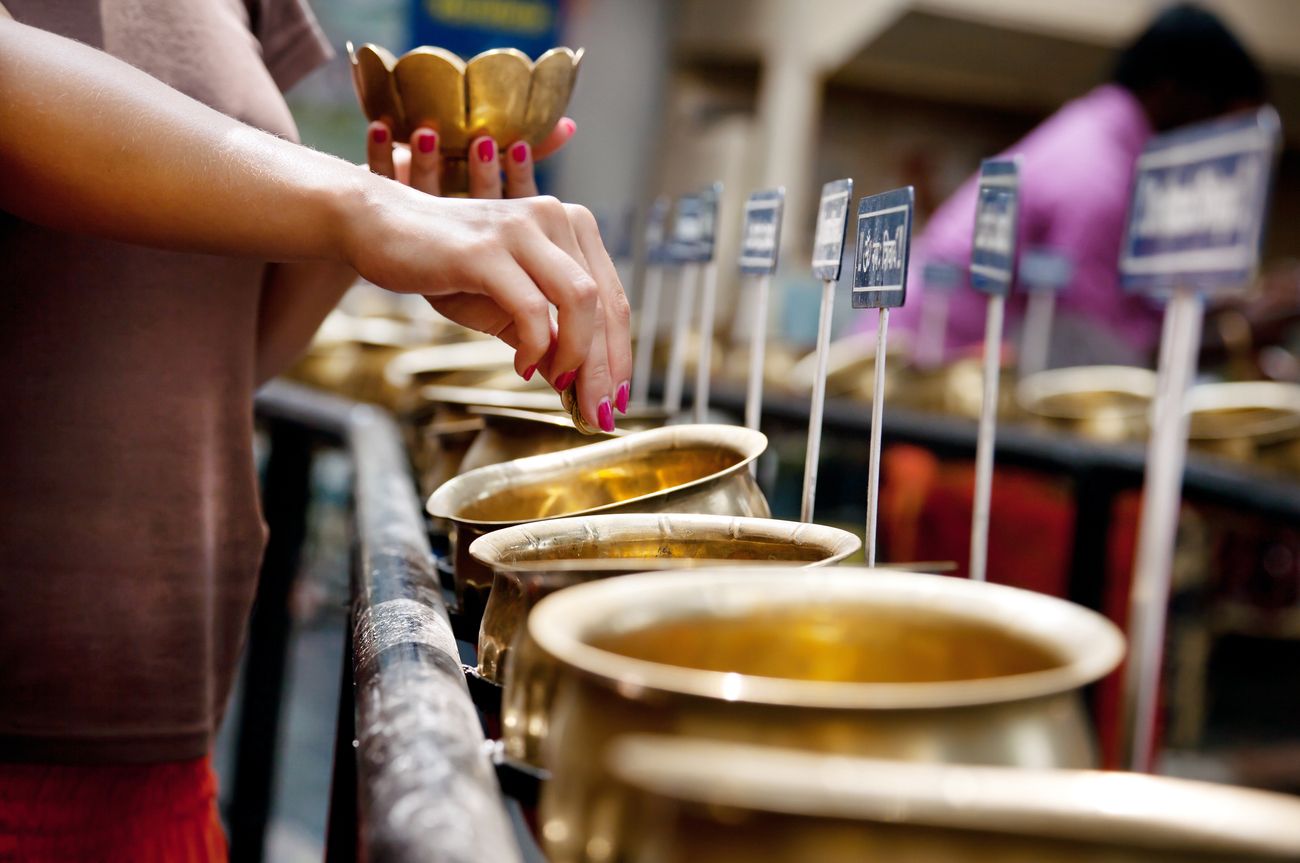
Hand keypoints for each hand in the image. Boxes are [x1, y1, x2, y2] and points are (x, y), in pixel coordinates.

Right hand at [347, 126, 630, 430]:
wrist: (378, 228)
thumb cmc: (447, 266)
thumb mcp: (507, 305)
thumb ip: (546, 336)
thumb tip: (579, 387)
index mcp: (571, 226)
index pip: (613, 299)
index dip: (619, 355)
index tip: (614, 400)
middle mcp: (555, 218)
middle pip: (604, 305)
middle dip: (604, 369)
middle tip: (598, 414)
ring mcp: (522, 229)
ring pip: (581, 301)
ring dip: (579, 357)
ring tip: (562, 389)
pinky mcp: (487, 249)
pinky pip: (531, 307)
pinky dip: (535, 345)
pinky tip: (523, 368)